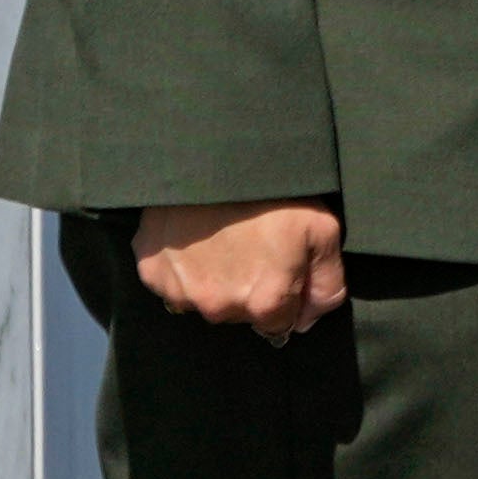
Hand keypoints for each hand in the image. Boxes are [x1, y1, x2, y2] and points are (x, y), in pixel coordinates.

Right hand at [131, 198, 346, 338]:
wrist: (215, 155)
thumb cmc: (275, 192)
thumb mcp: (323, 232)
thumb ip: (326, 286)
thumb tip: (309, 319)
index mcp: (265, 302)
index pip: (278, 323)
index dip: (283, 295)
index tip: (279, 265)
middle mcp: (219, 306)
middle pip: (238, 313)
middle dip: (247, 289)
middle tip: (250, 245)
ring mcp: (180, 291)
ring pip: (202, 299)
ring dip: (212, 279)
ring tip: (222, 238)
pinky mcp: (151, 270)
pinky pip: (169, 281)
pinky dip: (181, 266)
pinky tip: (193, 236)